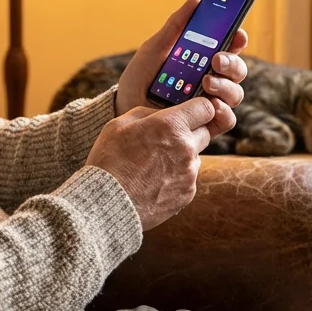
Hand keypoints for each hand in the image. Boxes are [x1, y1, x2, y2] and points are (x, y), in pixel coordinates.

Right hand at [85, 99, 214, 229]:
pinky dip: (176, 177)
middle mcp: (186, 148)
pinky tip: (154, 181)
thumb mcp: (120, 124)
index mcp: (171, 126)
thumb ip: (147, 113)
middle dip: (189, 132)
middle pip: (205, 133)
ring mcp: (189, 174)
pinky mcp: (187, 194)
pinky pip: (188, 178)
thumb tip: (161, 114)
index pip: (205, 108)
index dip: (198, 108)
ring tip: (153, 165)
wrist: (106, 202)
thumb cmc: (109, 160)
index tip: (189, 112)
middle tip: (165, 139)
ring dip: (182, 156)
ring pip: (195, 157)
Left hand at [116, 0, 249, 139]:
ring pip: (235, 93)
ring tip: (206, 82)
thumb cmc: (140, 77)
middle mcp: (212, 80)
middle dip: (232, 63)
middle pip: (237, 70)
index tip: (238, 34)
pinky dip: (223, 111)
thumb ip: (176, 26)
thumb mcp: (155, 48)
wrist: (124, 108)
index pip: (230, 47)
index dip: (239, 39)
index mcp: (203, 59)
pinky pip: (227, 119)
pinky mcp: (206, 124)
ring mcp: (210, 102)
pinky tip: (211, 105)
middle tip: (216, 60)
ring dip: (225, 86)